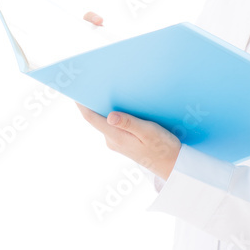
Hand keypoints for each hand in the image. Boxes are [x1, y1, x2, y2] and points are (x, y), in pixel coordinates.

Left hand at [77, 12, 180, 179]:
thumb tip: (110, 116)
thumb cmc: (164, 148)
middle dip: (94, 101)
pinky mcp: (124, 142)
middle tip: (92, 82)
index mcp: (116, 137)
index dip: (82, 103)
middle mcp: (113, 140)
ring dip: (105, 106)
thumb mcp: (149, 133)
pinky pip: (114, 125)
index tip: (75, 89)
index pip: (92, 118)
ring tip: (106, 88)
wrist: (174, 166)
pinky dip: (114, 113)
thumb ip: (129, 124)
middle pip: (97, 117)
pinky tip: (121, 104)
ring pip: (105, 121)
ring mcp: (117, 142)